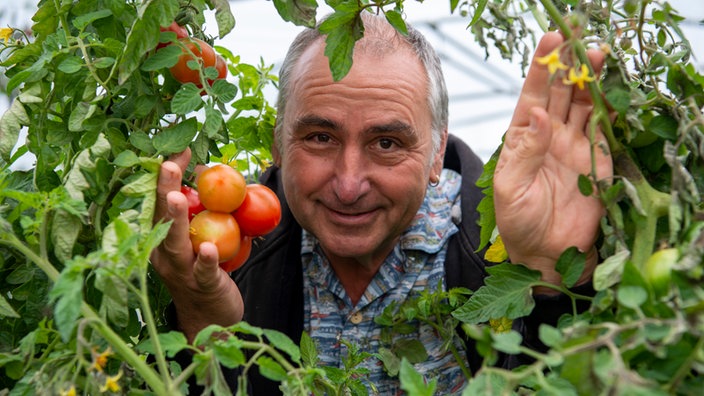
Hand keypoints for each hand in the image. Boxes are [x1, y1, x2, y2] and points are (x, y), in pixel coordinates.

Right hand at [151, 148, 243, 340]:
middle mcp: (164, 252)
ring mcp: (181, 270)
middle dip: (163, 189)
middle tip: (167, 163)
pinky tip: (210, 247)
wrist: (209, 320)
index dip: (167, 176)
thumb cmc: (203, 271)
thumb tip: (209, 172)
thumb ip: (202, 209)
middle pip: (160, 217)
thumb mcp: (199, 236)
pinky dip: (206, 259)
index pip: (161, 200)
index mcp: (161, 238)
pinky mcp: (202, 286)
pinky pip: (203, 271)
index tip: (179, 150)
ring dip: (177, 219)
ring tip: (179, 197)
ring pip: (175, 243)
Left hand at [493, 32, 612, 290]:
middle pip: (559, 92)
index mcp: (522, 138)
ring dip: (590, 80)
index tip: (550, 41)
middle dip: (568, 64)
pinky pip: (605, 128)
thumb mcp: (512, 187)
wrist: (546, 254)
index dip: (540, 68)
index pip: (532, 96)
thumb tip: (537, 114)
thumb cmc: (518, 223)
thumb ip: (527, 151)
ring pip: (584, 104)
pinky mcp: (597, 160)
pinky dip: (611, 108)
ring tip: (599, 54)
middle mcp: (548, 136)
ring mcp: (574, 146)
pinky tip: (614, 88)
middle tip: (578, 37)